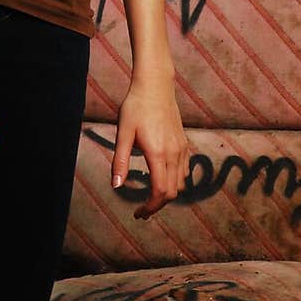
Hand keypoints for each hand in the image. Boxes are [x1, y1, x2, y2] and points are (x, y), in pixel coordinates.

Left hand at [111, 78, 190, 218]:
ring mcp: (182, 149)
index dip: (150, 207)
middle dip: (157, 206)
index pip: (160, 192)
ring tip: (150, 198)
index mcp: (158, 154)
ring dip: (166, 195)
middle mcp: (174, 154)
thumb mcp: (123, 133)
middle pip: (172, 192)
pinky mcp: (184, 143)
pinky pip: (184, 171)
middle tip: (141, 211)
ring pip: (180, 184)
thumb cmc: (135, 108)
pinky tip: (161, 180)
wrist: (155, 86)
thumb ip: (120, 161)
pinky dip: (174, 182)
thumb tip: (115, 186)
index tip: (138, 213)